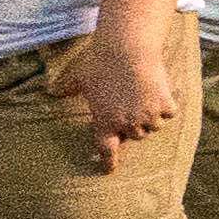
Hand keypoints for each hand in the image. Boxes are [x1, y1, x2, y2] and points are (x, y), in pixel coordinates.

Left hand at [64, 24, 176, 171]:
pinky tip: (161, 92)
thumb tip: (49, 91)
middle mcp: (127, 123)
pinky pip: (169, 113)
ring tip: (147, 100)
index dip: (107, 162)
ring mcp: (147, 115)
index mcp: (104, 121)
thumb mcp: (78, 78)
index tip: (108, 170)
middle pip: (136, 135)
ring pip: (155, 126)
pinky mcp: (164, 104)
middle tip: (133, 110)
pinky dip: (167, 106)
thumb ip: (65, 89)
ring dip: (152, 118)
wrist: (127, 47)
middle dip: (135, 126)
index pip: (106, 150)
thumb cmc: (100, 62)